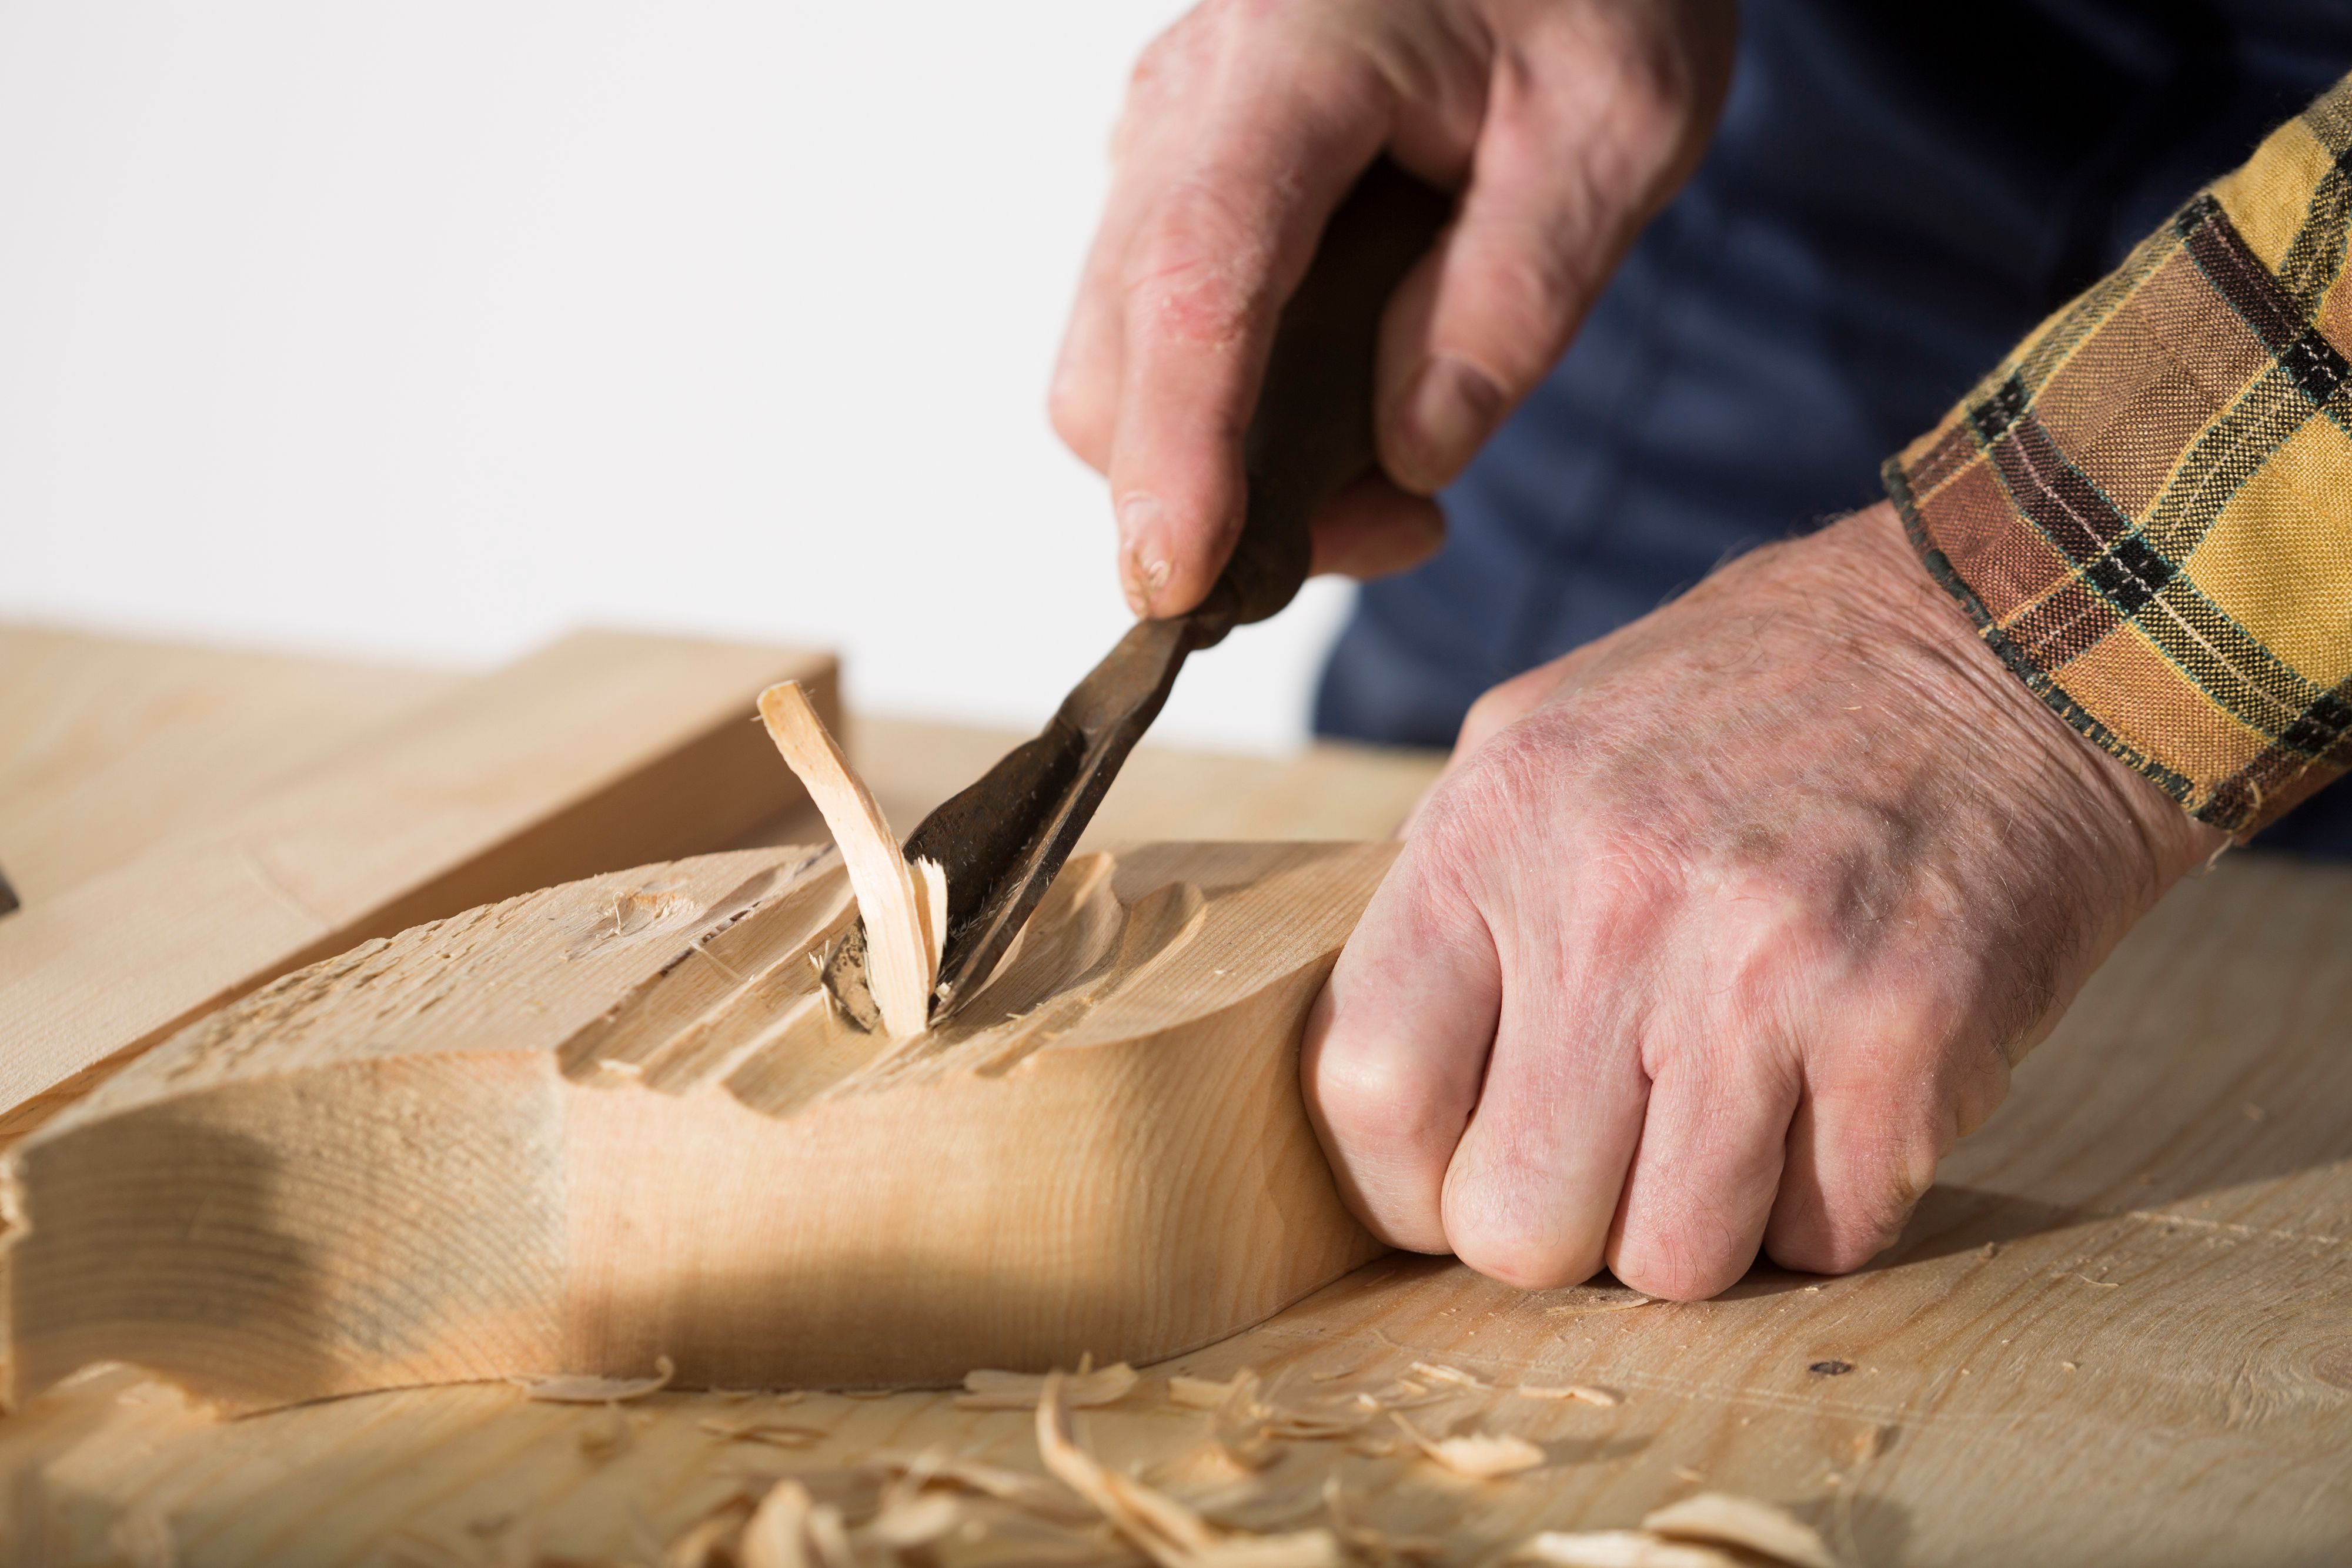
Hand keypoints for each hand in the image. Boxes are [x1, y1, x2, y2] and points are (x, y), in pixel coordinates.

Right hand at [1052, 0, 1736, 615]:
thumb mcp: (1622, 128)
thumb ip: (1516, 300)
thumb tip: (1405, 459)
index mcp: (1293, 60)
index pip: (1198, 278)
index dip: (1177, 447)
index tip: (1181, 583)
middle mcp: (1184, 102)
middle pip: (1114, 357)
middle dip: (1207, 497)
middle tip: (1402, 532)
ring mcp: (1159, 145)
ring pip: (1118, 368)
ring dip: (1225, 471)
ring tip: (1395, 483)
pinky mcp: (1172, 187)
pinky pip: (1158, 343)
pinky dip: (1228, 423)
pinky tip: (1353, 416)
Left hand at [1302, 502, 2226, 1296]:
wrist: (2018, 633)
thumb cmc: (1769, 698)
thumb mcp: (1550, 734)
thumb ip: (1459, 894)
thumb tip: (1396, 1074)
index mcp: (1497, 823)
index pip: (1367, 1090)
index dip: (1401, 1183)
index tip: (1457, 1176)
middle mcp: (1613, 903)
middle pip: (1513, 1223)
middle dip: (1561, 1228)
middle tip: (1614, 1156)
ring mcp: (1763, 978)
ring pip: (1671, 1265)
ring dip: (1703, 1222)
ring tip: (1738, 1110)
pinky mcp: (1907, 1039)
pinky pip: (1823, 1241)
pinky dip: (1827, 1203)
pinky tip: (1839, 1096)